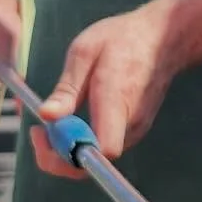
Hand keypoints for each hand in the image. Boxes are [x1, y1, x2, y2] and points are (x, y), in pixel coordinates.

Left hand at [32, 0, 181, 178]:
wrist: (163, 39)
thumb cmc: (123, 39)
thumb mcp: (85, 51)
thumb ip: (67, 88)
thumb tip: (46, 115)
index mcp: (116, 101)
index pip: (102, 150)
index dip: (68, 153)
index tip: (44, 133)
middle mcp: (130, 123)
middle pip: (92, 162)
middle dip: (57, 156)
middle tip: (38, 132)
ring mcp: (135, 131)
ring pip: (95, 158)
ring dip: (67, 149)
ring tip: (52, 121)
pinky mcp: (133, 131)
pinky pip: (102, 147)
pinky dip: (80, 142)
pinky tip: (70, 121)